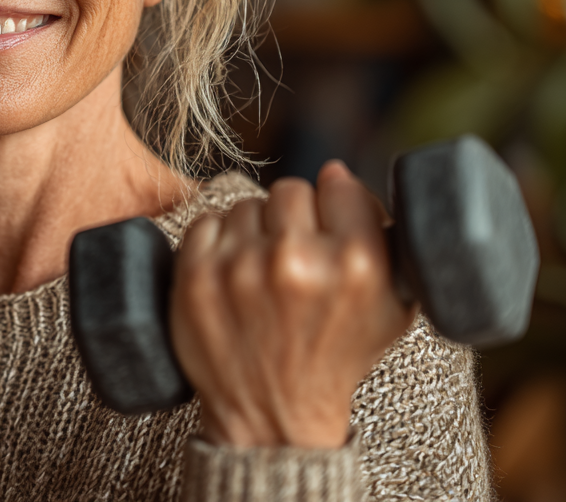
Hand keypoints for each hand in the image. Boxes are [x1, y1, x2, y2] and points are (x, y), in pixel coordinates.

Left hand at [169, 161, 415, 447]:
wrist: (272, 415)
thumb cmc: (335, 356)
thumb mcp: (390, 308)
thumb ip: (382, 237)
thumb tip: (336, 171)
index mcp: (355, 264)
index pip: (339, 185)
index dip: (334, 205)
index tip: (328, 227)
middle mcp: (297, 260)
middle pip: (290, 190)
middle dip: (293, 218)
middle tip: (292, 254)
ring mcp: (241, 267)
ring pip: (247, 205)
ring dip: (254, 231)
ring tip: (262, 273)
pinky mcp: (196, 274)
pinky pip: (208, 222)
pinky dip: (218, 242)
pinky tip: (233, 275)